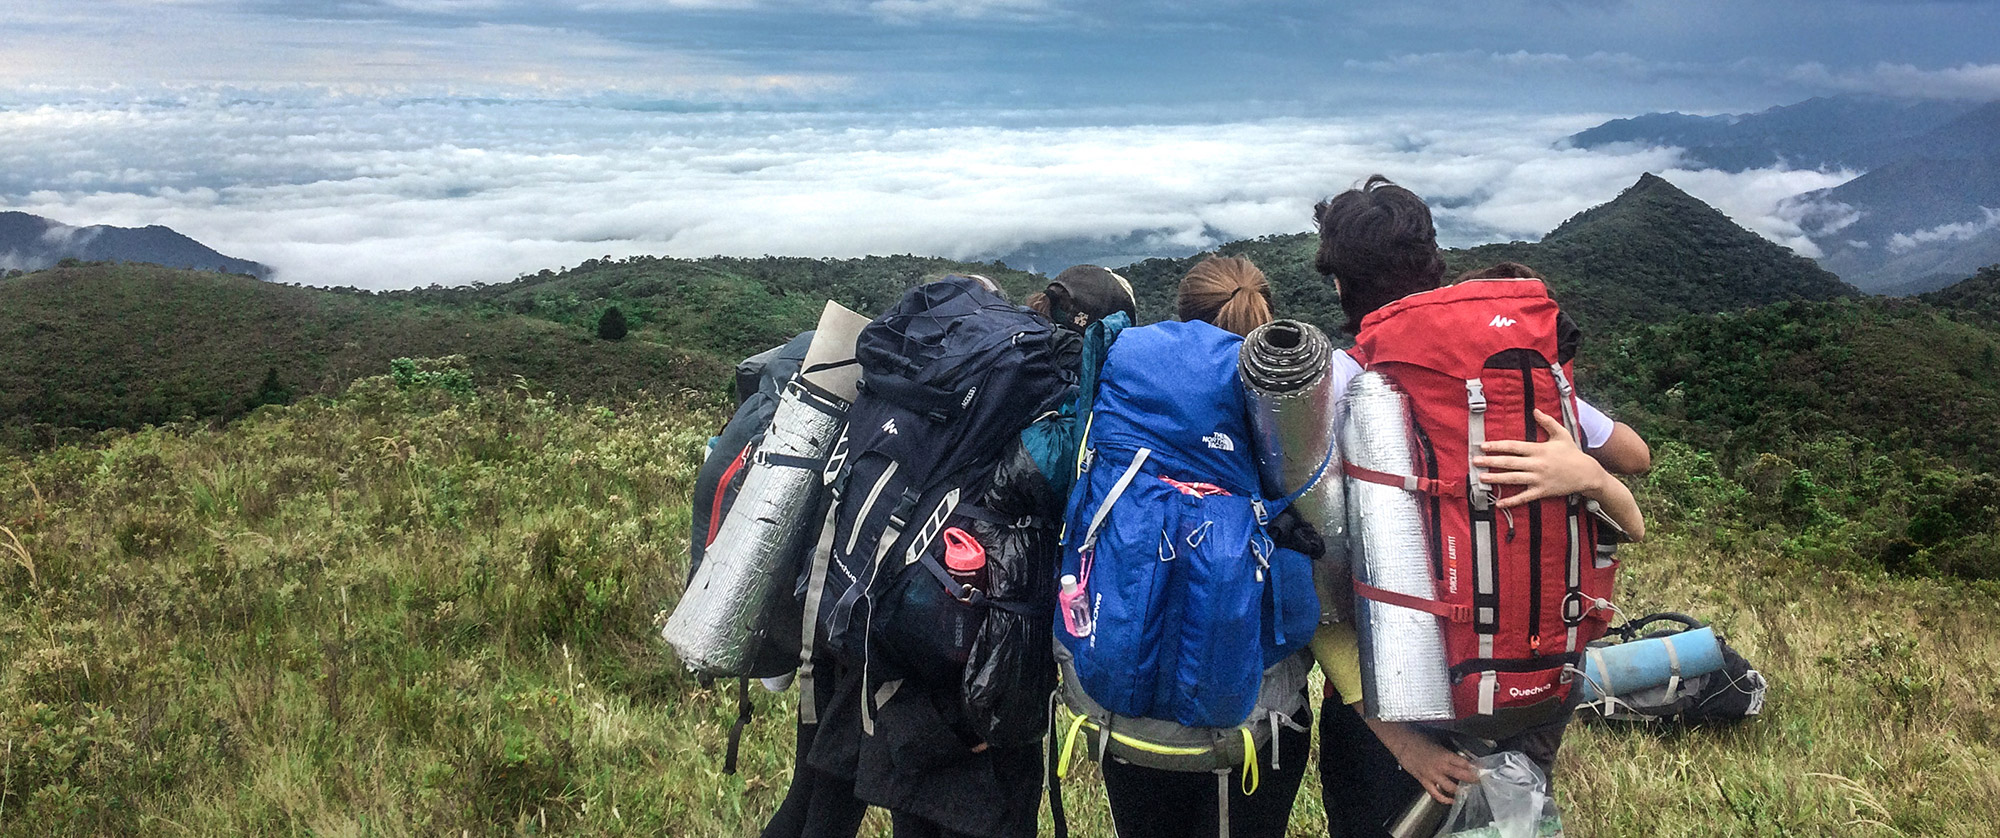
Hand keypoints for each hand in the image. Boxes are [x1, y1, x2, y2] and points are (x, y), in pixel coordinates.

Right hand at [1364, 716, 1480, 803]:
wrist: (1401, 742)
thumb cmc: (1418, 738)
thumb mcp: (1436, 741)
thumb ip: (1448, 751)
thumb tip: (1460, 758)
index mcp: (1445, 754)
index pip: (1464, 763)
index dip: (1475, 767)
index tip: (1482, 770)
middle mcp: (1440, 766)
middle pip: (1462, 776)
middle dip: (1473, 780)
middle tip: (1479, 782)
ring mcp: (1432, 775)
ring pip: (1451, 788)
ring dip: (1461, 790)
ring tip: (1468, 791)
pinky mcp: (1424, 781)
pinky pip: (1436, 793)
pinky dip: (1445, 799)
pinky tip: (1452, 800)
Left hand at [1472, 410, 1607, 508]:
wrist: (1586, 473)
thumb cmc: (1572, 453)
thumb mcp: (1561, 434)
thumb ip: (1547, 422)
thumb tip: (1535, 410)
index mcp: (1538, 449)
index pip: (1513, 446)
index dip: (1497, 446)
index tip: (1483, 446)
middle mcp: (1536, 464)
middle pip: (1509, 463)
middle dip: (1491, 462)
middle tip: (1475, 461)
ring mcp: (1538, 479)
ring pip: (1513, 479)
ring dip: (1496, 479)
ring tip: (1481, 478)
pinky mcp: (1542, 491)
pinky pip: (1524, 497)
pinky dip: (1511, 501)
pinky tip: (1499, 502)